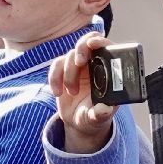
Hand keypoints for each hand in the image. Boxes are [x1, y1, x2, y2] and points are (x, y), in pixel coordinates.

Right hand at [48, 32, 117, 154]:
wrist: (80, 122)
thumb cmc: (95, 117)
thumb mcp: (99, 118)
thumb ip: (102, 114)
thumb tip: (105, 109)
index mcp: (108, 69)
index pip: (106, 47)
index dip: (100, 41)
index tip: (93, 44)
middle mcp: (94, 63)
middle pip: (86, 43)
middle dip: (81, 49)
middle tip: (79, 63)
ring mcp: (78, 66)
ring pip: (70, 56)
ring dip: (68, 74)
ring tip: (72, 93)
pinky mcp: (64, 70)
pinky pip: (56, 66)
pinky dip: (54, 78)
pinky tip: (58, 92)